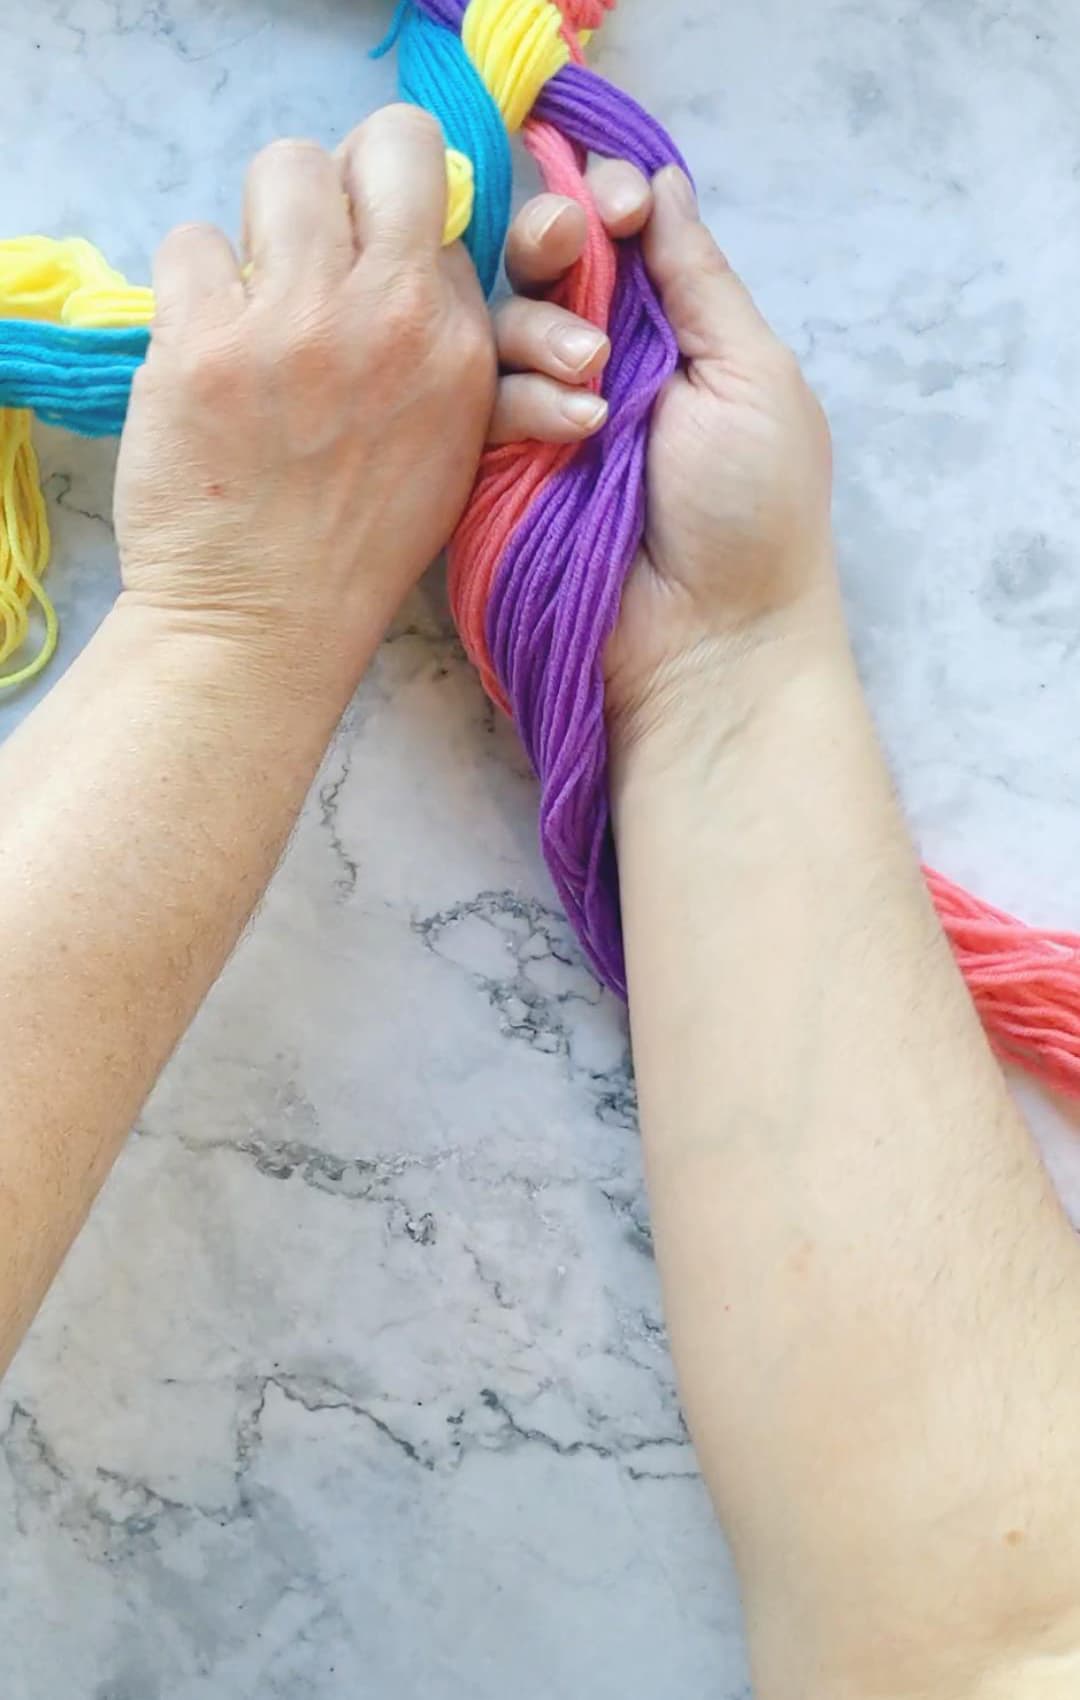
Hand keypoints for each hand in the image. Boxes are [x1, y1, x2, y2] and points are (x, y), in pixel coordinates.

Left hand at [114, 106, 494, 711]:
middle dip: (347, 177)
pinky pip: (193, 241)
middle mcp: (389, 317)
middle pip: (383, 145)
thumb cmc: (356, 549)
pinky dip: (191, 287)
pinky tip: (203, 344)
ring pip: (284, 169)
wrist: (264, 621)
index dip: (396, 224)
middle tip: (314, 238)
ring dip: (262, 221)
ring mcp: (295, 324)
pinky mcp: (205, 341)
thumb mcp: (452, 452)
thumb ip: (454, 350)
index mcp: (459, 345)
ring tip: (253, 291)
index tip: (367, 261)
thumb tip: (434, 263)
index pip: (439, 210)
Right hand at [494, 164, 836, 740]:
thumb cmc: (753, 513)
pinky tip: (572, 432)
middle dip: (550, 241)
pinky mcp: (492, 474)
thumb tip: (660, 183)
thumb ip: (699, 277)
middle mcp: (597, 367)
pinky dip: (523, 402)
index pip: (612, 240)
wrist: (709, 643)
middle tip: (569, 248)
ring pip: (499, 328)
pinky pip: (478, 404)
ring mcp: (539, 422)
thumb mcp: (751, 375)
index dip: (602, 204)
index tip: (616, 203)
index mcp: (667, 334)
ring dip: (542, 330)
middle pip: (539, 268)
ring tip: (589, 372)